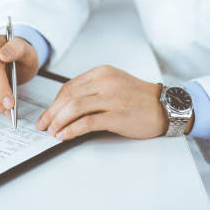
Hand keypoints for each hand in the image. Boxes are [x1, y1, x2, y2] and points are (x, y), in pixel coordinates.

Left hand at [35, 65, 172, 139]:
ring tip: (52, 132)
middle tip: (43, 125)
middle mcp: (106, 82)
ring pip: (74, 108)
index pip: (69, 86)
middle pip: (68, 96)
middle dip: (51, 113)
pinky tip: (65, 136)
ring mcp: (112, 98)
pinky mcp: (117, 115)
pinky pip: (87, 122)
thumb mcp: (115, 84)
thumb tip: (67, 107)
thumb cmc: (140, 99)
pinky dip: (71, 130)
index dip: (54, 102)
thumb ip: (93, 90)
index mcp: (102, 73)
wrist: (165, 107)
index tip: (47, 114)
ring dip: (59, 121)